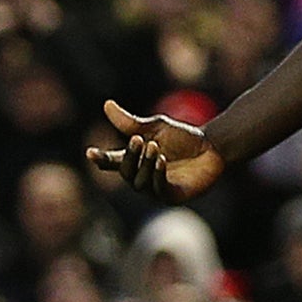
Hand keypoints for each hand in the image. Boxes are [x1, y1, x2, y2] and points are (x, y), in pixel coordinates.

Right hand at [86, 99, 225, 202]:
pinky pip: (159, 190)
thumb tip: (106, 104)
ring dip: (145, 164)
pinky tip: (162, 161)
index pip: (112, 162)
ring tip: (155, 147)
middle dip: (130, 156)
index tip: (89, 152)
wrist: (212, 147)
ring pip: (139, 183)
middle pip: (125, 172)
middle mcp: (143, 176)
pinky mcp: (173, 196)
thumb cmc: (184, 137)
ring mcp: (157, 189)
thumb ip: (131, 122)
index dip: (101, 158)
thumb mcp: (156, 126)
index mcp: (136, 160)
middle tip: (138, 139)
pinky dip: (158, 175)